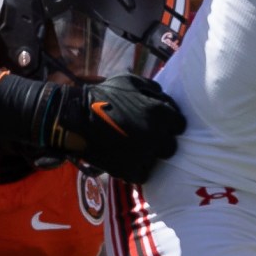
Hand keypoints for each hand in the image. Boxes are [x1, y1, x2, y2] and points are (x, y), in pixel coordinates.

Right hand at [53, 73, 186, 182]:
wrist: (75, 116)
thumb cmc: (102, 95)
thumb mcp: (129, 81)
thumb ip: (152, 88)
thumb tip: (166, 97)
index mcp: (160, 112)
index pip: (180, 125)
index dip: (169, 125)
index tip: (157, 126)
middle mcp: (157, 134)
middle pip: (171, 146)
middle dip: (160, 143)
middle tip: (143, 139)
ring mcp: (145, 155)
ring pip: (157, 161)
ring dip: (148, 157)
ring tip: (131, 150)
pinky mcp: (131, 171)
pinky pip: (143, 174)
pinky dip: (134, 169)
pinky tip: (123, 159)